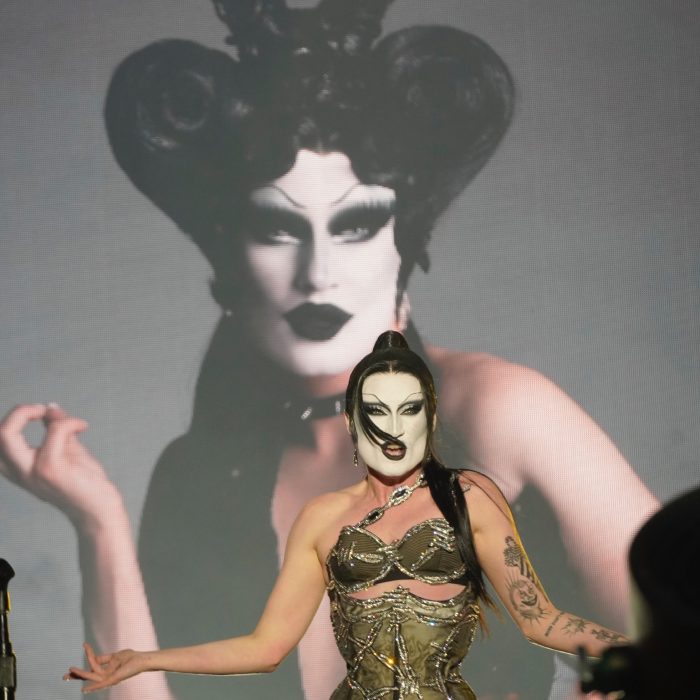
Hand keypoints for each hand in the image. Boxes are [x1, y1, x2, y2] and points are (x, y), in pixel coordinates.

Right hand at [0, 403, 120, 527]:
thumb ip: (56, 430)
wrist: (98, 510)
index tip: (41, 411)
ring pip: (7, 434)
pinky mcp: (51, 470)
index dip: (15, 417)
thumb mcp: (67, 451)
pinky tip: (82, 426)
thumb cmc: (84, 483)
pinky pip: (54, 432)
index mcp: (19, 468)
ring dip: (32, 412)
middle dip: (17, 412)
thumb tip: (49, 408)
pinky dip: (69, 422)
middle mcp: (20, 472)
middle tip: (41, 409)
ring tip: (61, 418)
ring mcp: (33, 471)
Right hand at [64, 642, 143, 692]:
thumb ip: (103, 659)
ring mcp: (108, 679)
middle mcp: (105, 677)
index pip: (90, 669)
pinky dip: (93, 687)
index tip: (76, 655)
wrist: (142, 660)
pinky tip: (84, 689)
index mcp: (105, 671)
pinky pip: (101, 683)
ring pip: (91, 676)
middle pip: (88, 676)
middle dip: (76, 676)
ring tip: (70, 669)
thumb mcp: (114, 656)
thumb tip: (92, 658)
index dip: (83, 664)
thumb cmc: (130, 658)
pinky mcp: (113, 679)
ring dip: (80, 674)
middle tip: (63, 676)